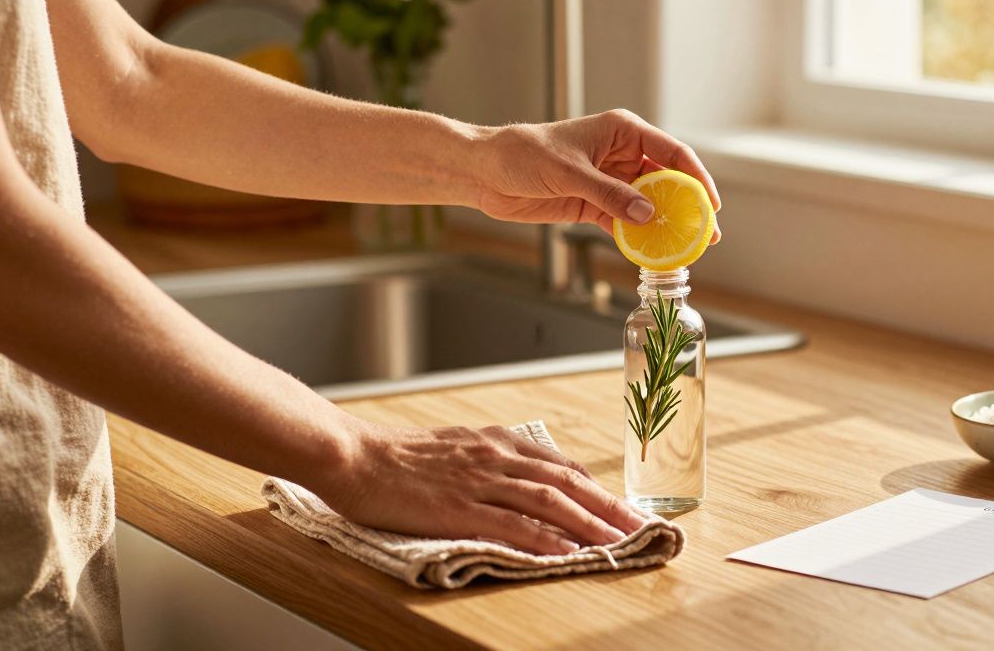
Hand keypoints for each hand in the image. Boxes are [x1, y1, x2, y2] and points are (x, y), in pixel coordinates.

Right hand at [317, 420, 646, 554]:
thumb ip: (491, 459)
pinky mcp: (459, 508)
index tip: (619, 506)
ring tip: (618, 542)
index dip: (594, 487)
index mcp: (496, 442)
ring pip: (548, 502)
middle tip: (639, 526)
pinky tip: (568, 551)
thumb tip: (522, 476)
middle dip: (607, 505)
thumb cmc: (398, 455)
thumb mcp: (455, 446)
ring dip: (588, 523)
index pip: (559, 464)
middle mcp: (496, 457)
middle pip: (566, 482)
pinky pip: (511, 524)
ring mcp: (479, 482)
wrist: (354, 456)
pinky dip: (545, 538)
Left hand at [475, 109, 722, 239]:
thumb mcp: (569, 173)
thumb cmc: (524, 154)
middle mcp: (621, 155)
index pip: (672, 152)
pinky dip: (638, 237)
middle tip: (706, 234)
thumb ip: (609, 194)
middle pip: (666, 181)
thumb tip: (648, 214)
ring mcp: (609, 181)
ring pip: (648, 204)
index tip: (711, 203)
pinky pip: (625, 222)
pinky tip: (651, 254)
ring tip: (685, 250)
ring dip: (664, 226)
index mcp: (622, 131)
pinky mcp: (594, 204)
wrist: (486, 172)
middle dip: (687, 207)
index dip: (696, 177)